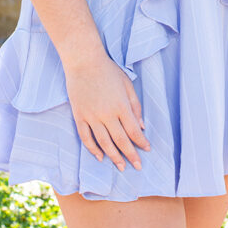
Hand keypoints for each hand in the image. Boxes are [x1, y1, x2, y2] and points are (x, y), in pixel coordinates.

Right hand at [63, 54, 150, 171]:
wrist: (83, 60)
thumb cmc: (108, 69)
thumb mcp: (126, 84)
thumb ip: (135, 106)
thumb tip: (141, 126)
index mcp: (121, 105)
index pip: (133, 131)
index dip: (141, 143)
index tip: (147, 150)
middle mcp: (107, 114)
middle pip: (120, 141)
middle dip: (130, 155)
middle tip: (137, 166)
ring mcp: (92, 116)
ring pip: (104, 143)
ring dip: (114, 156)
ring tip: (121, 166)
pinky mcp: (79, 116)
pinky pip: (86, 137)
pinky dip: (93, 149)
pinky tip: (100, 156)